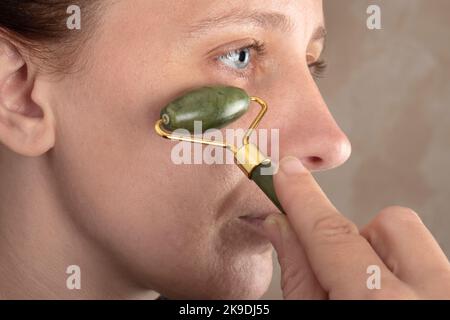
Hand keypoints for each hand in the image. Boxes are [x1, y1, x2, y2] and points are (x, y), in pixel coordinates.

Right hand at [263, 156, 449, 298]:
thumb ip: (298, 276)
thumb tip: (280, 224)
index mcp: (380, 304)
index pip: (332, 234)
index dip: (303, 198)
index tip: (286, 171)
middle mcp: (433, 295)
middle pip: (393, 223)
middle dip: (359, 235)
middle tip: (340, 271)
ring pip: (415, 243)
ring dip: (382, 259)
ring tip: (367, 294)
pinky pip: (431, 265)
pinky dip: (405, 276)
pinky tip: (391, 300)